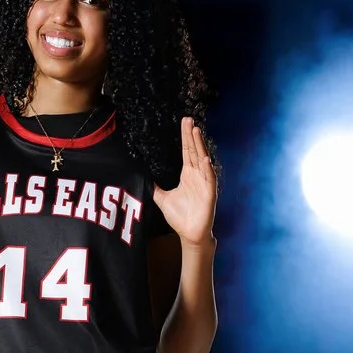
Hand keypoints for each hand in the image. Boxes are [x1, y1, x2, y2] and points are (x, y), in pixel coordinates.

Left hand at [152, 117, 217, 244]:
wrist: (189, 234)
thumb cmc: (179, 217)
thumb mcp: (162, 199)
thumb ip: (155, 187)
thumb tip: (143, 179)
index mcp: (187, 174)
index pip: (186, 151)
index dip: (185, 137)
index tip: (184, 122)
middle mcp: (197, 175)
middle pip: (194, 151)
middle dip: (191, 135)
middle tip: (189, 119)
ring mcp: (204, 183)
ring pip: (202, 160)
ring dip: (200, 146)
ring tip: (196, 131)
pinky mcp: (209, 193)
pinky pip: (209, 178)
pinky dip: (207, 168)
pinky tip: (205, 158)